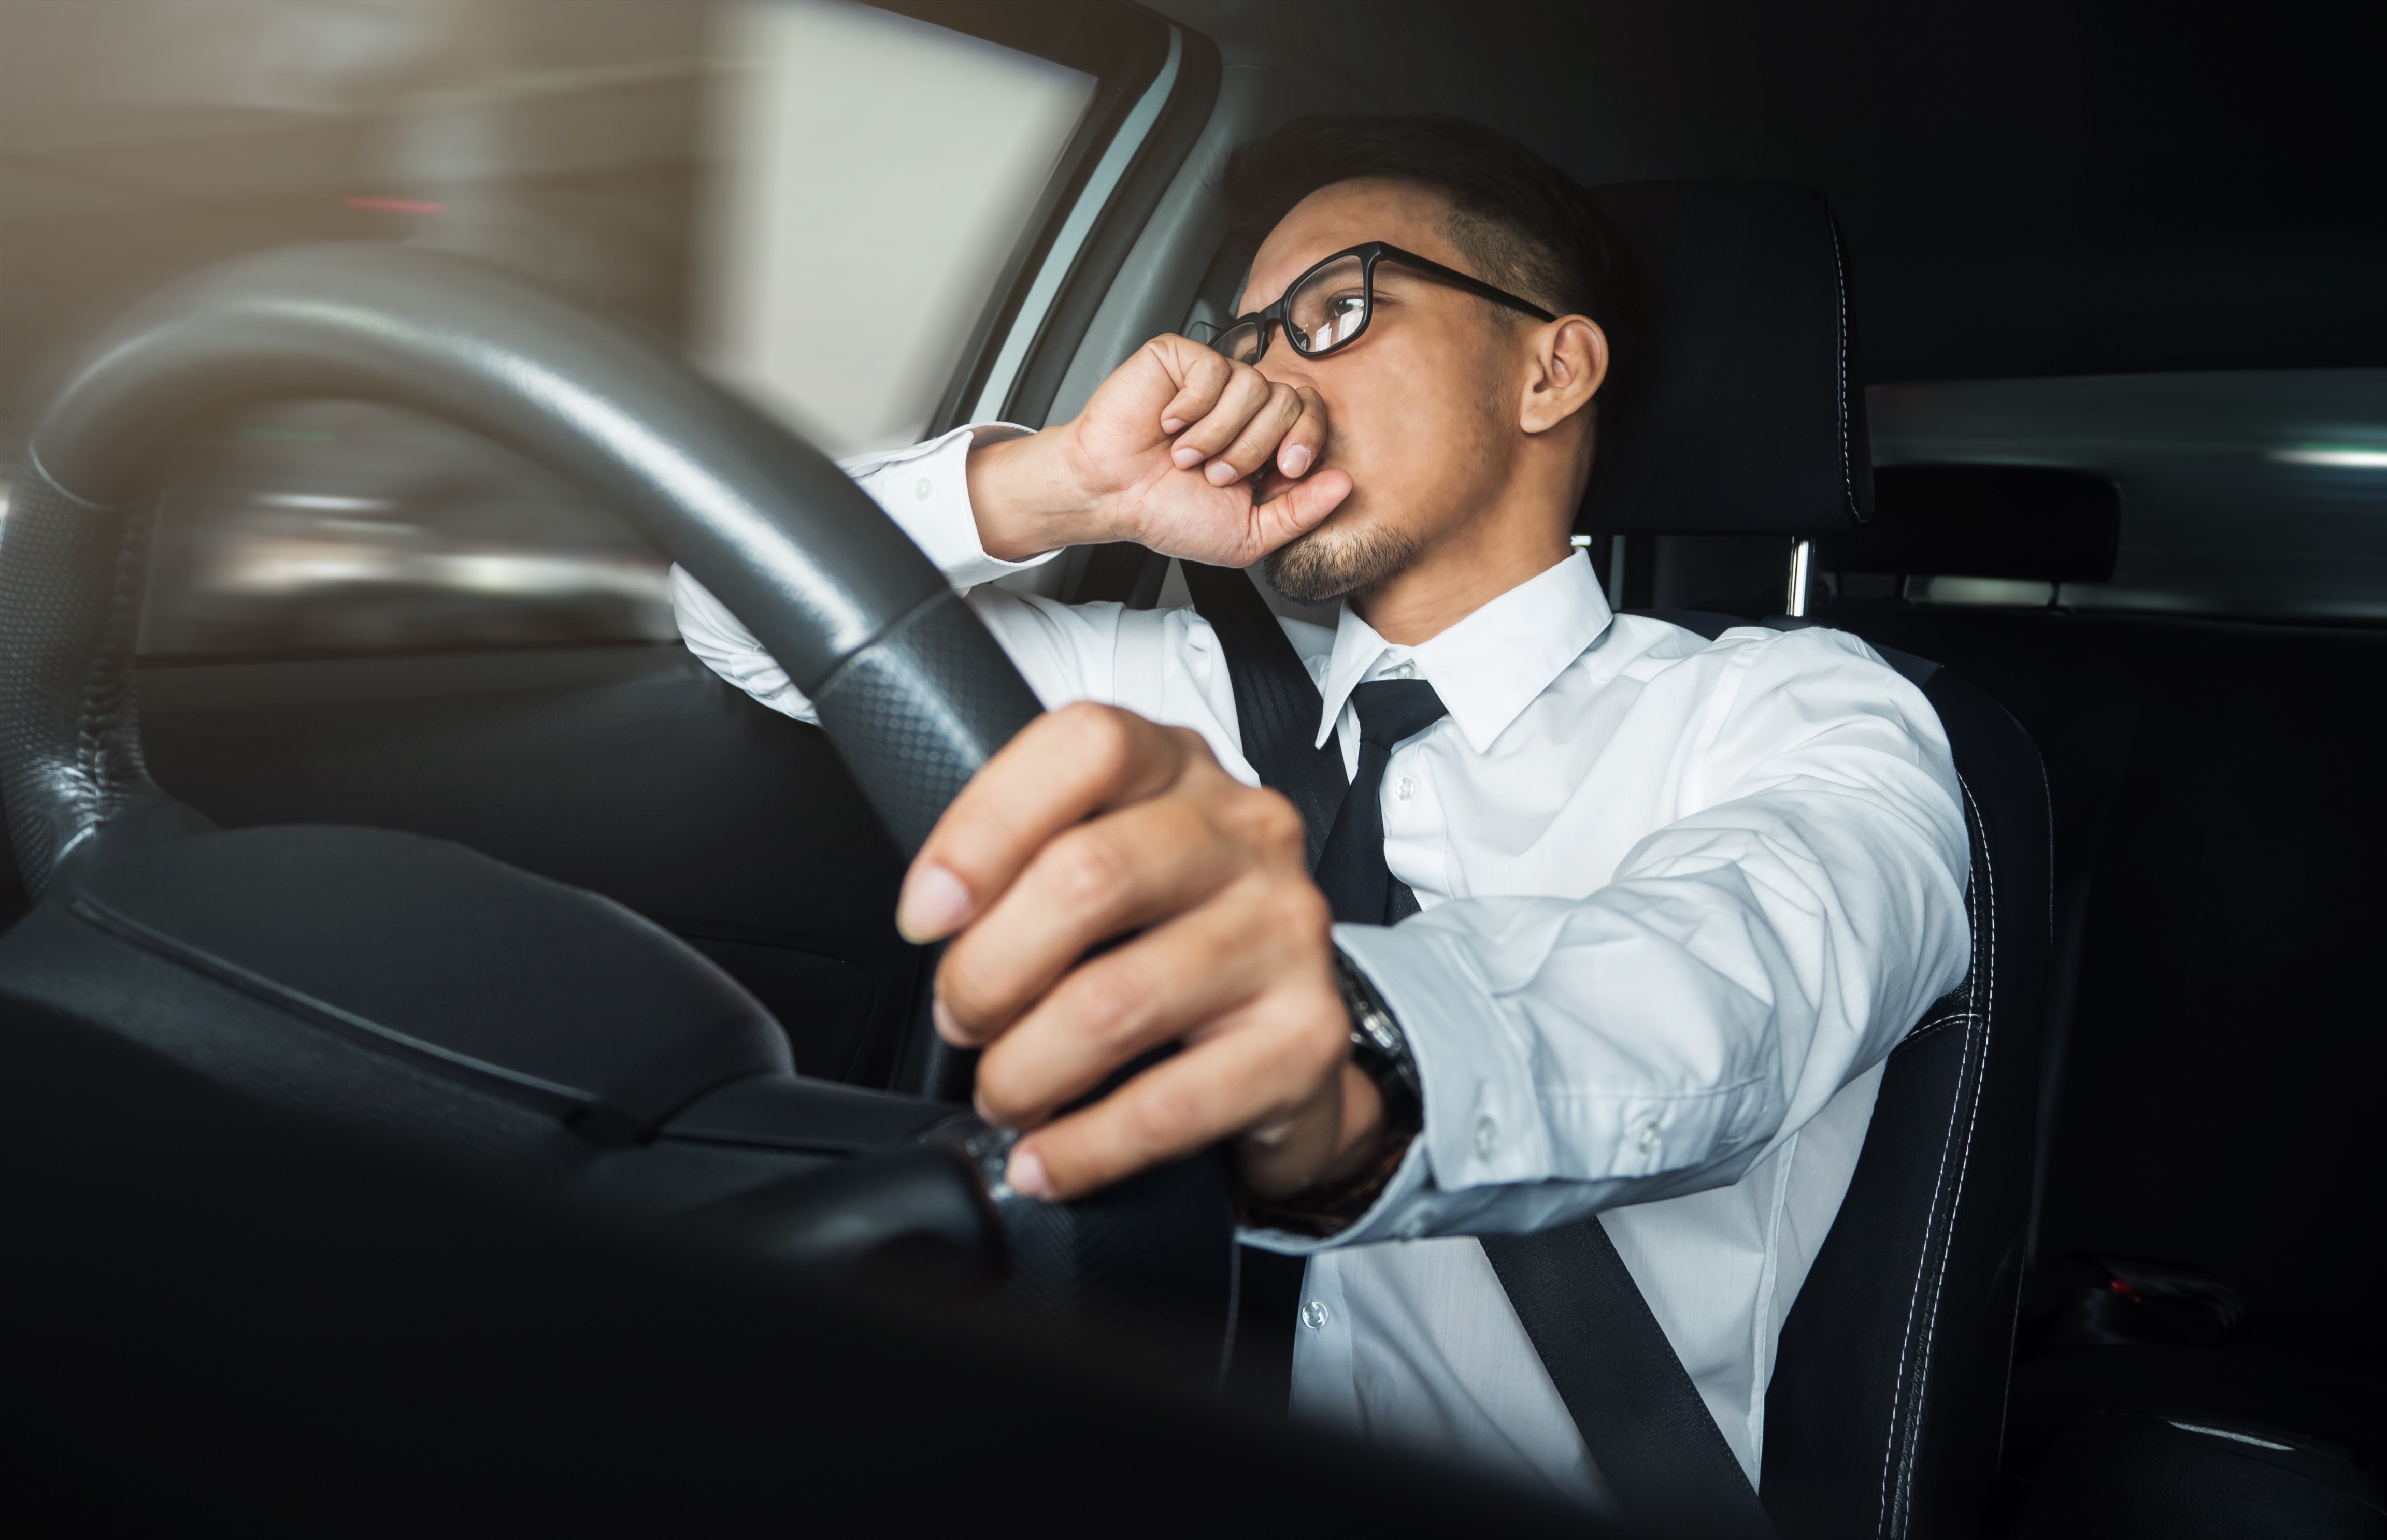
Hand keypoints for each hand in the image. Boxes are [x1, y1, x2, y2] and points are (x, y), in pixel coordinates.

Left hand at [895, 703, 1386, 1202]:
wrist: (1290, 1044)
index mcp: (1180, 769)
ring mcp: (1286, 931)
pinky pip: (1167, 1106)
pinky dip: (1083, 1147)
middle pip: (1087, 877)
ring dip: (1025, 1070)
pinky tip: (1046, 1159)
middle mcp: (1246, 833)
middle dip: (988, 971)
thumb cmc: (1171, 943)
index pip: (1085, 748)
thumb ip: (1026, 859)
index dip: (984, 830)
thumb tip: (933, 919)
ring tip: (1003, 1094)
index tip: (927, 913)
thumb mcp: (1104, 863)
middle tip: (964, 1018)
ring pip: (1115, 1002)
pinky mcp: (1307, 1037)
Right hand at [966, 334, 1353, 567]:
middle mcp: (1242, 405)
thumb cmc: (1166, 513)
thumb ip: (1301, 512)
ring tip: (1186, 456)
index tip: (1281, 473)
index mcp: (1263, 439)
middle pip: (1288, 400)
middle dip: (1255, 449)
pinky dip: (1190, 408)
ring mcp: (1213, 379)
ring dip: (1218, 435)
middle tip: (1217, 474)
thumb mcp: (1248, 534)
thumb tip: (1345, 485)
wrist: (1109, 496)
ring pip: (1253, 386)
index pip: (1311, 415)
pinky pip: (1212, 370)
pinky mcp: (1181, 359)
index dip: (1305, 442)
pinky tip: (1168, 425)